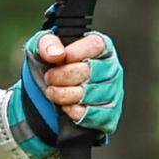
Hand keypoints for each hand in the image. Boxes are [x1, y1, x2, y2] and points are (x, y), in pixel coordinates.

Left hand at [19, 30, 124, 146]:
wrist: (55, 91)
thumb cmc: (55, 64)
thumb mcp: (45, 47)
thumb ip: (47, 43)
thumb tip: (56, 54)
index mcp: (102, 47)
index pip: (95, 45)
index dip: (73, 53)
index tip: (58, 59)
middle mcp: (112, 68)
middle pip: (89, 70)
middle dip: (62, 76)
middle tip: (49, 78)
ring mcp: (113, 92)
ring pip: (89, 94)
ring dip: (63, 95)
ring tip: (53, 91)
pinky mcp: (109, 113)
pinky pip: (91, 114)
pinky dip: (73, 111)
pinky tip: (65, 105)